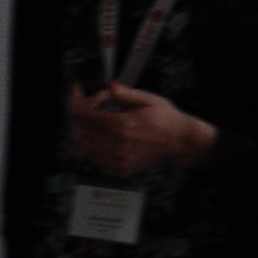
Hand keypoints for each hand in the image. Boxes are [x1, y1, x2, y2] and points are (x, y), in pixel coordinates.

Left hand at [67, 84, 216, 177]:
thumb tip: (109, 87)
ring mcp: (119, 160)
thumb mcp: (148, 99)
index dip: (77, 100)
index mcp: (124, 126)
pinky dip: (93, 145)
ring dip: (86, 130)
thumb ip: (124, 93)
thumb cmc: (168, 122)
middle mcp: (119, 145)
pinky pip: (94, 158)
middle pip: (80, 130)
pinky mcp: (121, 169)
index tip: (78, 93)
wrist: (181, 143)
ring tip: (101, 120)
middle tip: (94, 105)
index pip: (84, 114)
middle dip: (82, 114)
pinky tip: (104, 135)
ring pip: (84, 145)